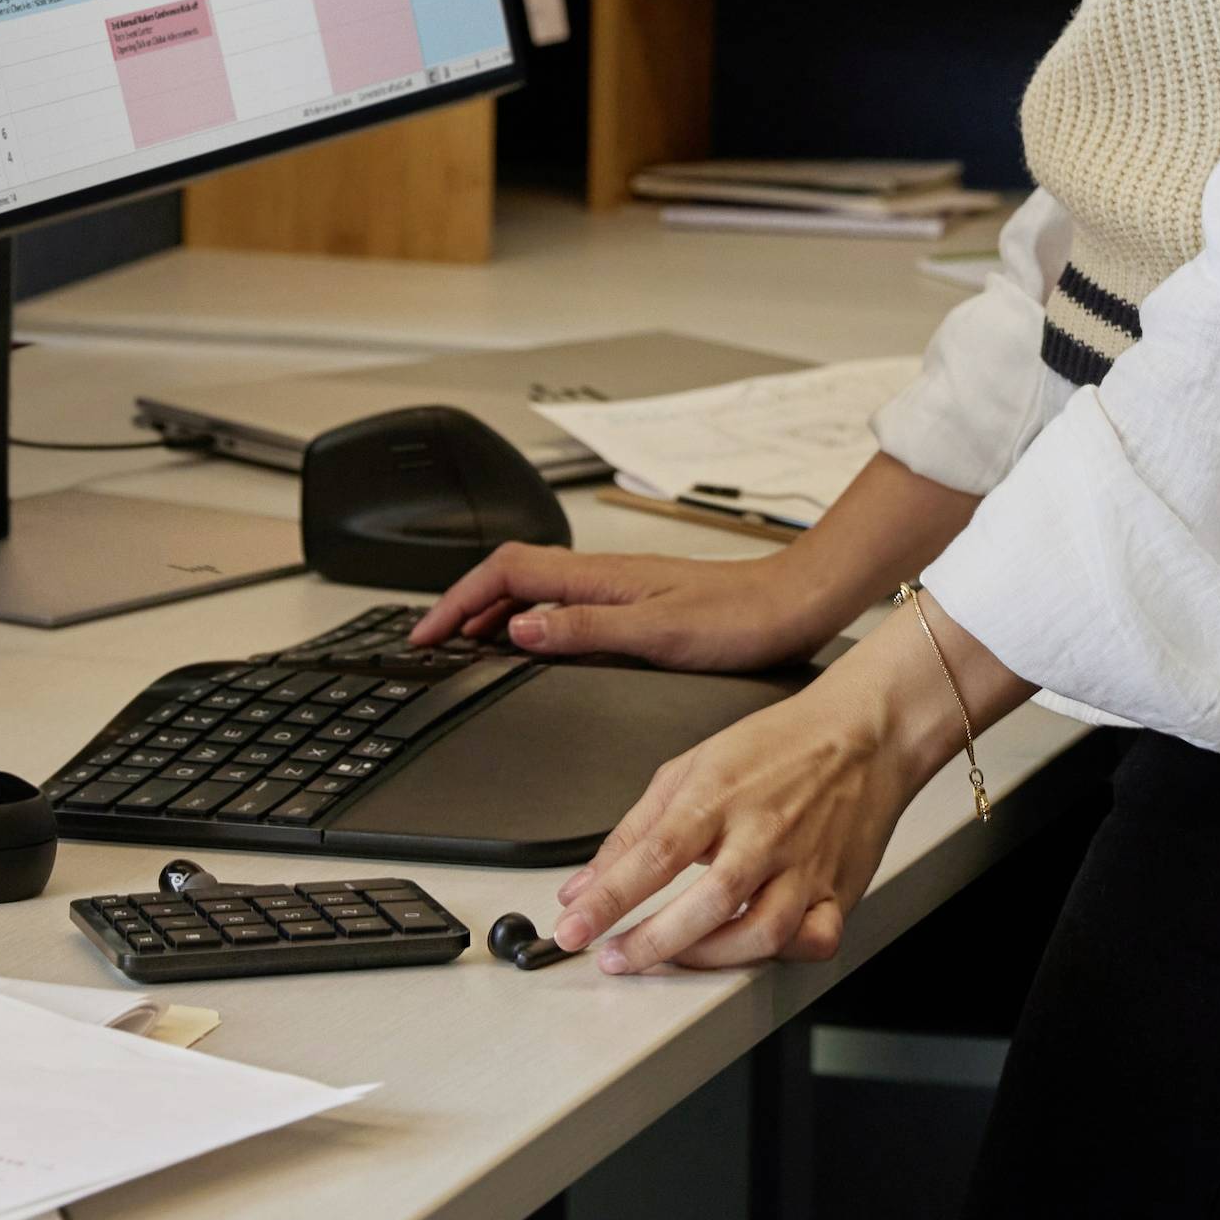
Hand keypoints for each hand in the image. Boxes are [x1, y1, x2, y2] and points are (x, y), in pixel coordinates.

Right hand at [406, 544, 820, 671]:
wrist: (794, 606)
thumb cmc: (741, 617)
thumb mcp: (657, 632)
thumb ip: (585, 629)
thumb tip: (520, 628)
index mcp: (601, 576)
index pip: (506, 572)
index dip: (458, 600)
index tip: (426, 634)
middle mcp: (604, 575)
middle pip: (511, 576)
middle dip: (464, 606)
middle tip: (434, 643)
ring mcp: (619, 587)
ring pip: (535, 590)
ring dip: (494, 613)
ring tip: (467, 647)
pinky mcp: (636, 603)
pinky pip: (562, 605)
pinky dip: (530, 622)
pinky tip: (534, 647)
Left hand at [554, 643, 933, 972]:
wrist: (866, 732)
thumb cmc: (780, 746)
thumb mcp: (692, 766)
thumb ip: (634, 830)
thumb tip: (582, 886)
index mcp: (720, 794)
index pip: (654, 853)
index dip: (608, 898)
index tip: (572, 927)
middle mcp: (764, 832)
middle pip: (708, 902)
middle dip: (652, 941)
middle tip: (615, 957)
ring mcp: (806, 864)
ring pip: (762, 932)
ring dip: (710, 958)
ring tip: (673, 958)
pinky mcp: (839, 889)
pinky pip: (816, 939)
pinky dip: (786, 956)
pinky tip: (754, 951)